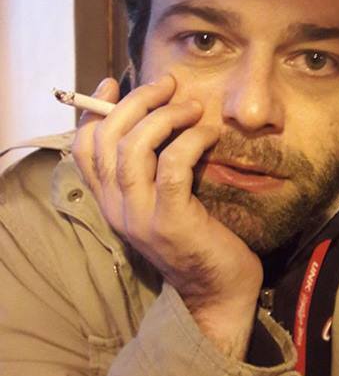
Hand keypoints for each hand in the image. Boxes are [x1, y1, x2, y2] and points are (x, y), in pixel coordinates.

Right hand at [72, 75, 262, 356]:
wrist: (219, 291)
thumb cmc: (199, 237)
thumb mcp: (165, 199)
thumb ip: (153, 166)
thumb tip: (159, 113)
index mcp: (110, 202)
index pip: (83, 150)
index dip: (93, 112)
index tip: (113, 83)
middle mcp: (117, 209)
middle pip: (107, 140)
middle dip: (136, 103)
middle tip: (167, 84)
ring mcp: (141, 217)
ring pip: (134, 150)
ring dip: (164, 117)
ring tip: (192, 105)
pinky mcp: (171, 221)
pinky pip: (172, 167)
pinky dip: (189, 141)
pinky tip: (208, 132)